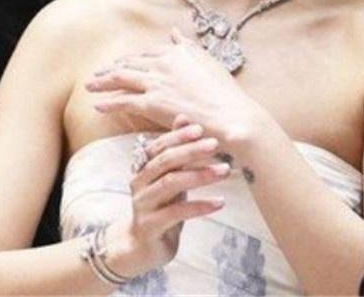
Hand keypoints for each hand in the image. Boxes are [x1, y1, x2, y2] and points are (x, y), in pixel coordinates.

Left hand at [86, 29, 265, 150]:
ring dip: (103, 83)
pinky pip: (124, 102)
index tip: (121, 65)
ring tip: (90, 85)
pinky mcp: (152, 103)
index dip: (131, 60)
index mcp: (176, 52)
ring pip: (121, 80)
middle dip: (110, 70)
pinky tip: (98, 105)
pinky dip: (108, 103)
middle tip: (97, 74)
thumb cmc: (223, 92)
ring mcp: (156, 83)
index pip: (146, 55)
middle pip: (129, 65)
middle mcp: (163, 64)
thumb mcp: (207, 60)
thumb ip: (187, 46)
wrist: (231, 114)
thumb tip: (173, 32)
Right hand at [113, 116, 227, 275]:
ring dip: (199, 175)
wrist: (140, 246)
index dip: (178, 136)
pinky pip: (177, 213)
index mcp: (143, 167)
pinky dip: (200, 205)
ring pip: (171, 184)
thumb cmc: (160, 204)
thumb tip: (183, 116)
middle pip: (165, 161)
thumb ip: (175, 149)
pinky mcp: (151, 226)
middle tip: (215, 144)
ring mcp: (143, 204)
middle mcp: (139, 182)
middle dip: (191, 151)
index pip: (159, 145)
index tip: (200, 128)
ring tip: (224, 171)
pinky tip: (220, 202)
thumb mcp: (169, 175)